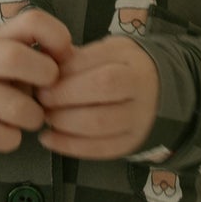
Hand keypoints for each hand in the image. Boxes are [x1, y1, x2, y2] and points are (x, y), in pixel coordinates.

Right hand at [0, 10, 73, 155]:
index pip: (33, 21)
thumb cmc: (8, 71)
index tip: (64, 55)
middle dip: (44, 75)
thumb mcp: (25, 50)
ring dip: (34, 116)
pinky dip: (12, 138)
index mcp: (1, 37)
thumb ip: (52, 51)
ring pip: (12, 107)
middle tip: (50, 88)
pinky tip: (14, 131)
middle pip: (13, 58)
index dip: (57, 38)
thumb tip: (73, 60)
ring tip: (35, 115)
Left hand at [42, 33, 160, 159]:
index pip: (98, 63)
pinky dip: (69, 146)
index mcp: (133, 63)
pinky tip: (49, 139)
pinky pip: (99, 149)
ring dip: (64, 122)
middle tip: (43, 98)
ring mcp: (139, 120)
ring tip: (47, 117)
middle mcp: (141, 91)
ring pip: (99, 123)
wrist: (157, 93)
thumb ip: (79, 58)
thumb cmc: (122, 68)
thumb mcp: (108, 52)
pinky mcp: (130, 144)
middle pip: (102, 89)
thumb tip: (45, 65)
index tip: (44, 78)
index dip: (68, 74)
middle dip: (65, 96)